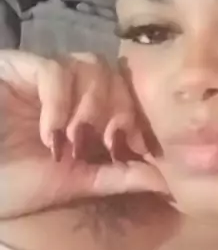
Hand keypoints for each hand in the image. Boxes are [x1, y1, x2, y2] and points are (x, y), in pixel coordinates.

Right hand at [0, 50, 168, 219]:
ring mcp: (43, 75)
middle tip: (106, 143)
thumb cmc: (15, 184)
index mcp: (88, 111)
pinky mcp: (16, 66)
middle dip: (119, 109)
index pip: (129, 93)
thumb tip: (170, 181)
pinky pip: (53, 70)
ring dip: (91, 105)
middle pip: (115, 74)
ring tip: (74, 141)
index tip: (139, 147)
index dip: (139, 116)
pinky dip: (60, 102)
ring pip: (90, 65)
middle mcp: (70, 88)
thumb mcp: (76, 182)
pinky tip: (50, 132)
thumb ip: (120, 175)